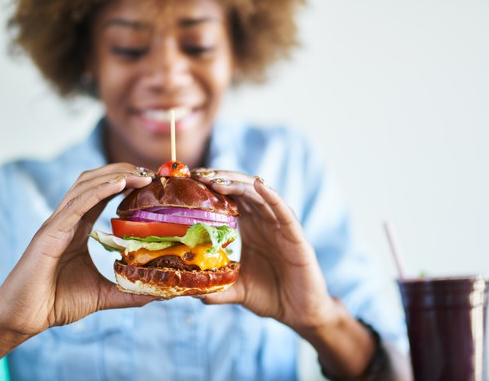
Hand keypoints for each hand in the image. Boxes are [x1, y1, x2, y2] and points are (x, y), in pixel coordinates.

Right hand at [0, 163, 156, 338]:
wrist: (23, 318)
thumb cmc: (56, 303)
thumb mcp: (102, 294)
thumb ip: (128, 292)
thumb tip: (157, 294)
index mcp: (78, 228)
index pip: (103, 194)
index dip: (126, 182)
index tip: (152, 182)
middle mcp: (67, 219)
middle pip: (95, 181)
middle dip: (123, 171)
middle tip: (152, 173)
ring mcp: (57, 223)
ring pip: (86, 185)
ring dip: (115, 175)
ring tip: (142, 174)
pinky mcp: (50, 233)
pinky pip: (76, 204)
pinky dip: (99, 190)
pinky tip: (119, 182)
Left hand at [193, 170, 335, 330]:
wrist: (299, 312)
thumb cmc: (270, 296)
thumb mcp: (236, 290)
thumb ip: (215, 289)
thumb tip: (189, 291)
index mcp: (250, 227)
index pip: (229, 198)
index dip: (210, 188)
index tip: (189, 181)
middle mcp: (264, 221)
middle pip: (241, 190)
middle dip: (220, 179)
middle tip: (197, 176)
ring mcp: (281, 226)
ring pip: (259, 195)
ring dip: (238, 184)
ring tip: (217, 181)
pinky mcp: (295, 235)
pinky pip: (283, 211)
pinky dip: (272, 195)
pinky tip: (259, 183)